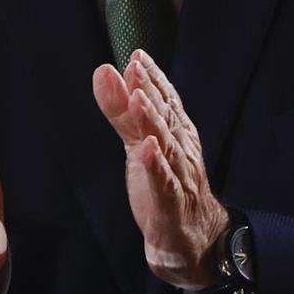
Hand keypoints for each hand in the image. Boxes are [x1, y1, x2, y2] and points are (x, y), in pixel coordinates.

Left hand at [92, 50, 228, 289]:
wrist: (189, 239)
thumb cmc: (163, 183)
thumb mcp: (137, 144)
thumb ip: (120, 111)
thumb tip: (104, 71)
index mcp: (176, 134)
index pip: (166, 101)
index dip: (152, 77)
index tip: (137, 54)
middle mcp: (181, 151)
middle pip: (166, 117)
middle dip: (150, 91)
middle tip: (135, 66)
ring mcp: (179, 177)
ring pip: (166, 145)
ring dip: (152, 121)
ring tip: (138, 99)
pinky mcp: (171, 204)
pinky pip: (165, 183)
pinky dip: (156, 166)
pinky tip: (147, 150)